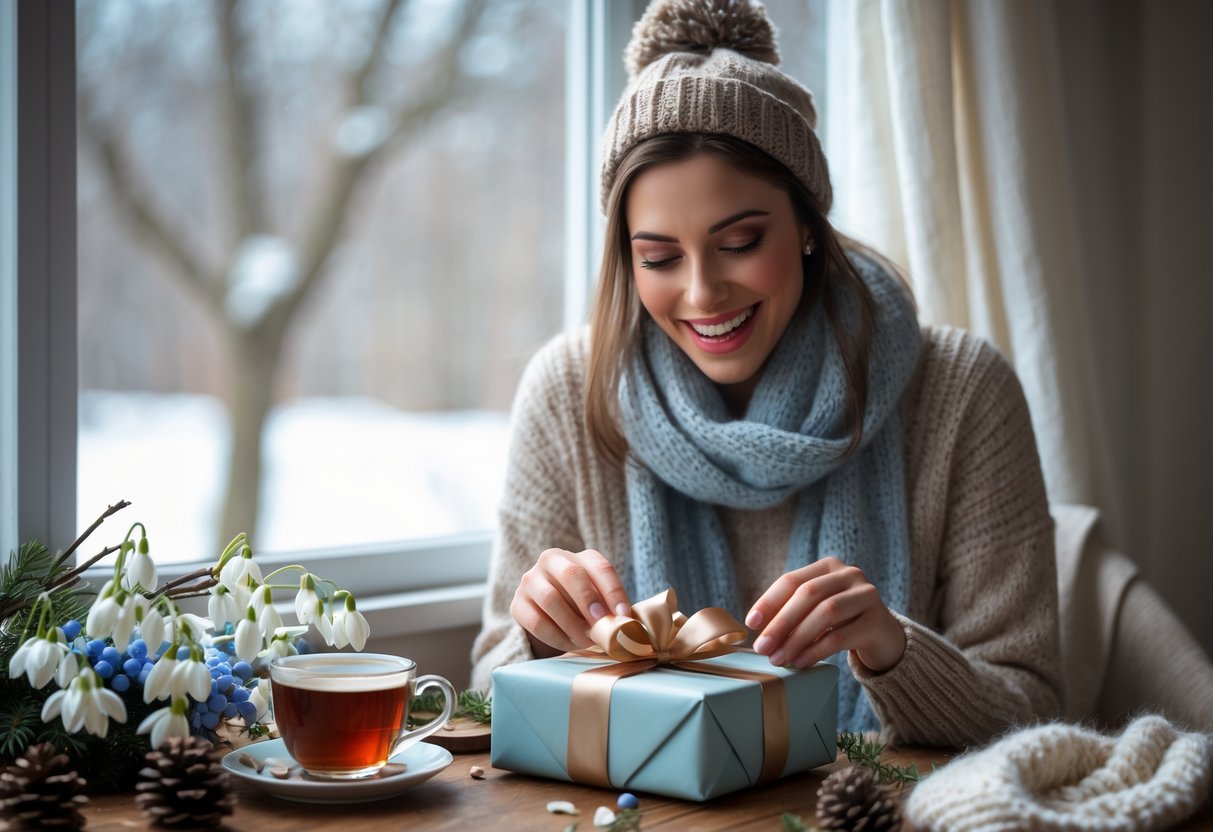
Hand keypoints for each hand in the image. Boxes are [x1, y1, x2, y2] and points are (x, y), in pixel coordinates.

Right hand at [511, 548, 632, 657]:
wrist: (547, 615)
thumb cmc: (580, 607)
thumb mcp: (597, 600)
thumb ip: (609, 608)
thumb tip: (626, 625)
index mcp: (579, 556)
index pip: (600, 567)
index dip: (614, 592)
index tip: (624, 617)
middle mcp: (552, 560)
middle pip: (572, 574)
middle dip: (589, 601)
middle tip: (601, 626)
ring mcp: (530, 580)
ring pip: (550, 599)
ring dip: (572, 624)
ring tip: (587, 640)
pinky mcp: (517, 604)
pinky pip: (536, 621)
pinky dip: (556, 637)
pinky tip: (570, 645)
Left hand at [746, 557, 905, 671]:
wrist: (884, 638)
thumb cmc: (842, 623)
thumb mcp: (816, 611)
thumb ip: (792, 613)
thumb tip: (757, 631)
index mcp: (828, 567)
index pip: (792, 580)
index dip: (769, 601)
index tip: (751, 624)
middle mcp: (850, 574)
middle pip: (808, 594)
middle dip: (781, 622)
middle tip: (762, 648)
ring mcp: (868, 595)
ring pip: (826, 612)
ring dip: (797, 638)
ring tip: (780, 659)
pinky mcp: (878, 620)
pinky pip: (842, 635)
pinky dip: (817, 650)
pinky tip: (802, 662)